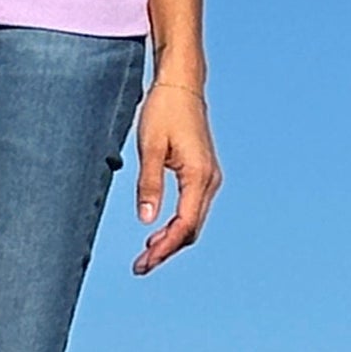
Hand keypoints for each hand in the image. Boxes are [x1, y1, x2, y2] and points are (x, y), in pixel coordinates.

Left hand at [132, 80, 220, 274]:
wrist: (181, 85)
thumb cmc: (163, 111)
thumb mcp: (150, 147)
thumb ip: (149, 184)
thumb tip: (146, 220)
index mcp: (199, 176)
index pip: (184, 225)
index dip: (164, 248)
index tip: (145, 263)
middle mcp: (210, 181)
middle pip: (191, 229)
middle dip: (166, 250)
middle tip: (140, 267)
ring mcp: (209, 178)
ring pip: (193, 221)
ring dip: (171, 240)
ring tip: (146, 256)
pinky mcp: (203, 174)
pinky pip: (192, 209)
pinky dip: (176, 225)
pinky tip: (157, 232)